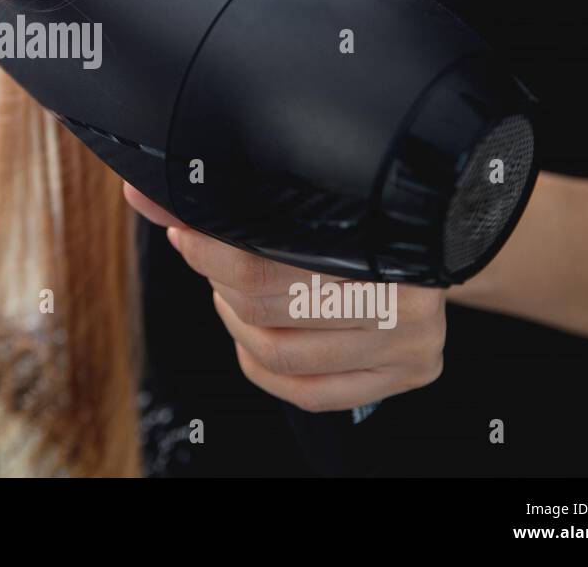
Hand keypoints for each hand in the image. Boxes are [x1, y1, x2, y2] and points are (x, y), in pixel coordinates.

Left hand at [124, 184, 445, 412]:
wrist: (444, 236)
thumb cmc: (368, 211)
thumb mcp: (316, 194)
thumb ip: (231, 197)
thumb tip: (143, 194)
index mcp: (387, 239)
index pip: (271, 261)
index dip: (213, 251)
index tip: (182, 231)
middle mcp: (407, 297)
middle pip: (268, 307)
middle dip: (220, 280)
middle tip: (207, 254)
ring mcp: (410, 344)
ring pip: (279, 354)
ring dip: (236, 323)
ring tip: (232, 292)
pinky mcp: (405, 377)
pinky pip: (305, 392)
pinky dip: (261, 365)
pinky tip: (254, 334)